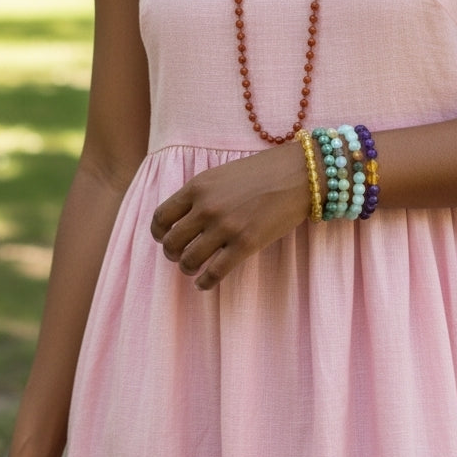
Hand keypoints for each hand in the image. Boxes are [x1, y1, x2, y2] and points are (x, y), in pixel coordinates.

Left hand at [150, 146, 308, 289]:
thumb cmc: (261, 172)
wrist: (297, 174)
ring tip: (193, 268)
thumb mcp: (221, 175)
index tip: (164, 238)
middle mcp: (206, 207)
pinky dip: (204, 283)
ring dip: (187, 268)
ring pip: (188, 261)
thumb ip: (200, 194)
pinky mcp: (245, 244)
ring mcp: (225, 227)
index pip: (161, 217)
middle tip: (180, 255)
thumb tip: (184, 219)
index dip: (159, 233)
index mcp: (197, 187)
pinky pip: (214, 273)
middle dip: (172, 253)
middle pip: (171, 242)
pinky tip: (204, 283)